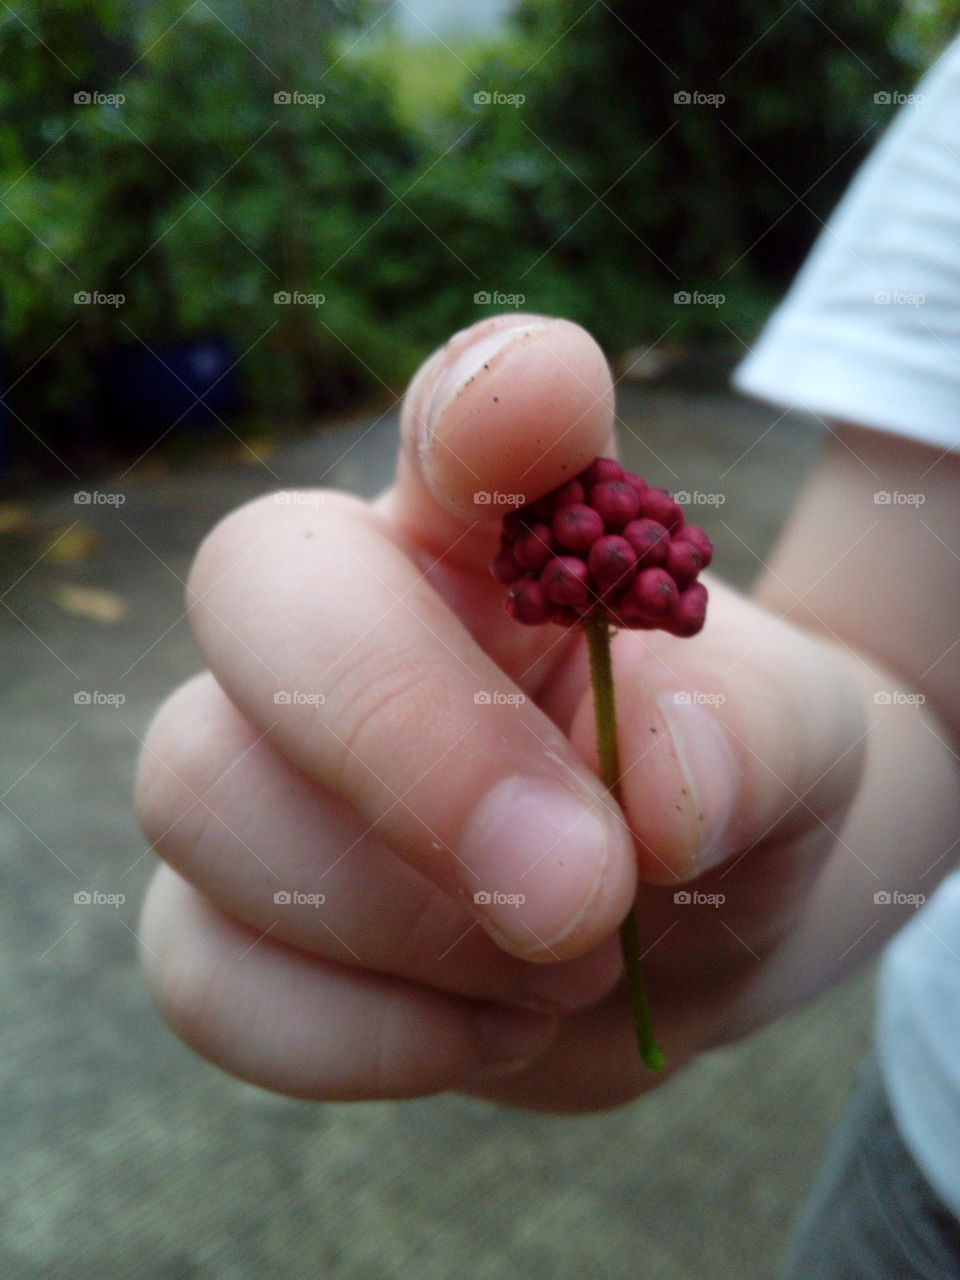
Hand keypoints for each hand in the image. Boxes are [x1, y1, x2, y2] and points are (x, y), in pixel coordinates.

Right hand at [135, 315, 866, 1111]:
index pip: (470, 412)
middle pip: (261, 591)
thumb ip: (754, 738)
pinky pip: (200, 973)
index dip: (486, 400)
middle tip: (586, 889)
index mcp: (506, 533)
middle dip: (411, 745)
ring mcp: (269, 766)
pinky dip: (362, 1034)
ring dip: (412, 922)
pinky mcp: (235, 919)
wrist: (680, 936)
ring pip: (198, 791)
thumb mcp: (795, 753)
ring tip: (577, 958)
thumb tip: (663, 796)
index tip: (544, 410)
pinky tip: (494, 1027)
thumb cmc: (728, 801)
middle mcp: (357, 615)